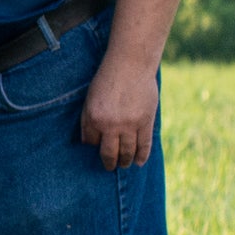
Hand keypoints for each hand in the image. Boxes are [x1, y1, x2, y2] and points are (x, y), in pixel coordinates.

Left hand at [79, 55, 159, 169]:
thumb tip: (89, 142)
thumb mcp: (90, 100)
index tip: (96, 151)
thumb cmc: (107, 81)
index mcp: (94, 118)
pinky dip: (142, 155)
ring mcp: (130, 125)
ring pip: (128, 151)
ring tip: (124, 165)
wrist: (130, 66)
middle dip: (109, 162)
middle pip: (109, 152)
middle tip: (110, 168)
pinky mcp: (146, 122)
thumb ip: (89, 120)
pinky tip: (140, 162)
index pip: (91, 142)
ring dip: (126, 161)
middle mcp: (111, 125)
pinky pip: (145, 144)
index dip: (93, 147)